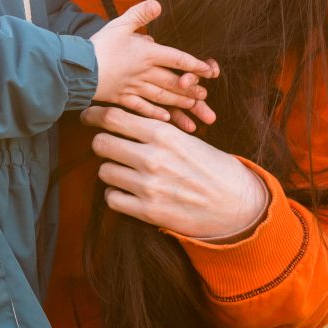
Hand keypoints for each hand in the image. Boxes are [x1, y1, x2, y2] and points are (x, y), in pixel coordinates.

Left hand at [80, 104, 270, 239]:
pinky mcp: (148, 212)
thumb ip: (154, 131)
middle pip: (101, 143)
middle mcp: (153, 159)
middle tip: (110, 147)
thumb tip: (119, 120)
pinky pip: (112, 199)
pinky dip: (117, 196)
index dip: (94, 115)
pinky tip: (131, 193)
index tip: (88, 116)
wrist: (239, 205)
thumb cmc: (212, 168)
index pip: (113, 117)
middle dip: (103, 144)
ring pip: (104, 171)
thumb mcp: (187, 139)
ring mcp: (149, 187)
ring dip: (112, 171)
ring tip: (128, 172)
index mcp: (164, 134)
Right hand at [89, 0, 218, 125]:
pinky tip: (165, 117)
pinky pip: (142, 107)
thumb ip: (139, 14)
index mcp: (147, 54)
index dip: (194, 64)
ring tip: (192, 106)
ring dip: (178, 101)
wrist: (79, 68)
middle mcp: (144, 73)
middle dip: (190, 88)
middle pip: (173, 81)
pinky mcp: (122, 98)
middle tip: (204, 95)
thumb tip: (158, 4)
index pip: (177, 58)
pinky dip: (155, 113)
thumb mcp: (119, 24)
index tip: (209, 70)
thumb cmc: (100, 46)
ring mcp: (134, 88)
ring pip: (162, 96)